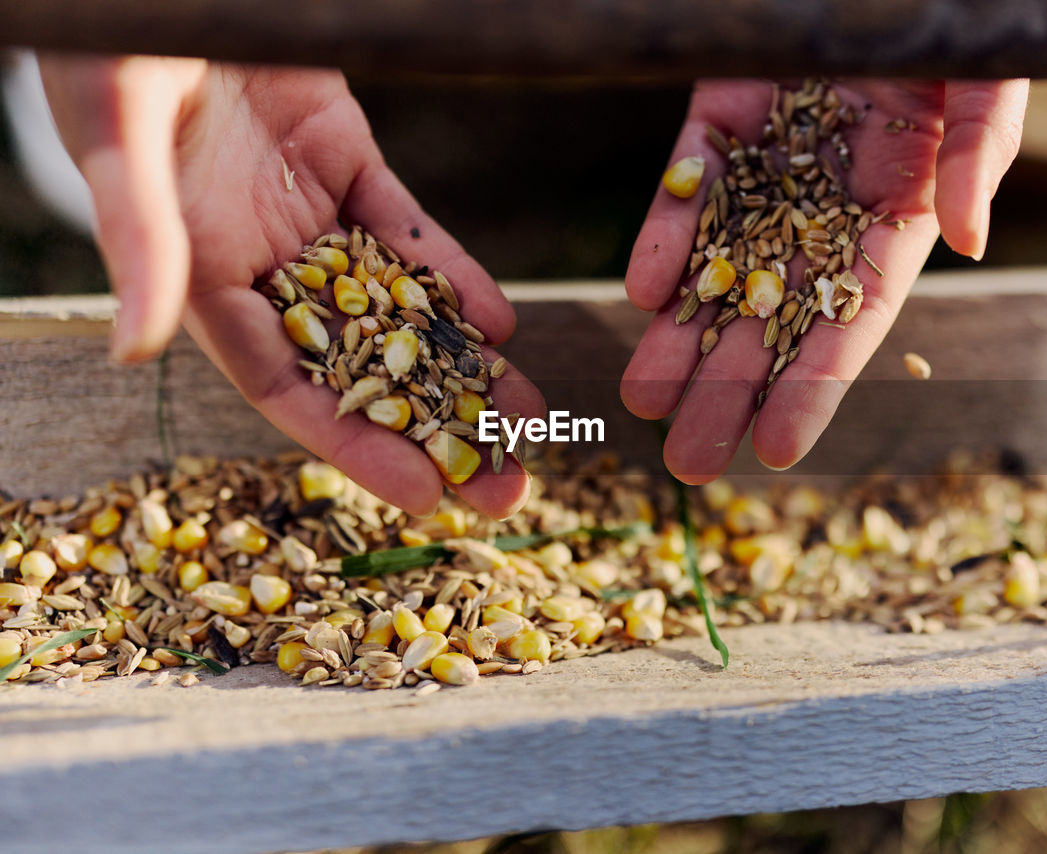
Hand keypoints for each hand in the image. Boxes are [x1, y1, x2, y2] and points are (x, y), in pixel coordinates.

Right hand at [38, 55, 542, 517]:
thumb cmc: (115, 48)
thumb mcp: (120, 138)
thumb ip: (139, 240)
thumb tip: (134, 349)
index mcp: (199, 278)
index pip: (285, 386)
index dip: (355, 444)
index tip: (426, 495)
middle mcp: (260, 262)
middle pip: (357, 366)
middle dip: (431, 427)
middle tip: (503, 486)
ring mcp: (307, 215)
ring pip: (396, 307)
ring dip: (460, 364)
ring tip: (523, 417)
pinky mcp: (345, 161)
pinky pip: (407, 232)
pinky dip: (453, 275)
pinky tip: (501, 320)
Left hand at [621, 79, 1027, 482]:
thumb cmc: (957, 17)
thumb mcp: (987, 82)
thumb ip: (981, 155)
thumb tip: (973, 243)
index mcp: (899, 213)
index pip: (853, 318)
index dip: (816, 385)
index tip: (777, 450)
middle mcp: (827, 205)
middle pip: (771, 312)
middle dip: (728, 386)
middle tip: (686, 462)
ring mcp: (770, 164)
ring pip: (716, 265)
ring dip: (678, 334)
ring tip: (640, 398)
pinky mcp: (722, 118)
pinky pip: (690, 184)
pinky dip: (665, 234)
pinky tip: (642, 292)